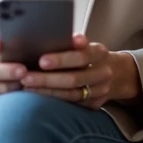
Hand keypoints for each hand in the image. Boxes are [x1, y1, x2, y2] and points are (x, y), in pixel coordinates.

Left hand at [20, 34, 140, 108]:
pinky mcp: (93, 105)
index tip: (41, 60)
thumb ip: (70, 43)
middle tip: (25, 77)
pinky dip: (52, 101)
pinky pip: (71, 105)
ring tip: (26, 87)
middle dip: (47, 79)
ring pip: (71, 95)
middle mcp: (102, 73)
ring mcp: (100, 91)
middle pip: (74, 78)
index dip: (61, 59)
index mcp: (99, 53)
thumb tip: (47, 36)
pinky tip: (35, 97)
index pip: (81, 56)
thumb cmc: (90, 55)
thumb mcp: (86, 45)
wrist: (117, 74)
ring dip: (46, 92)